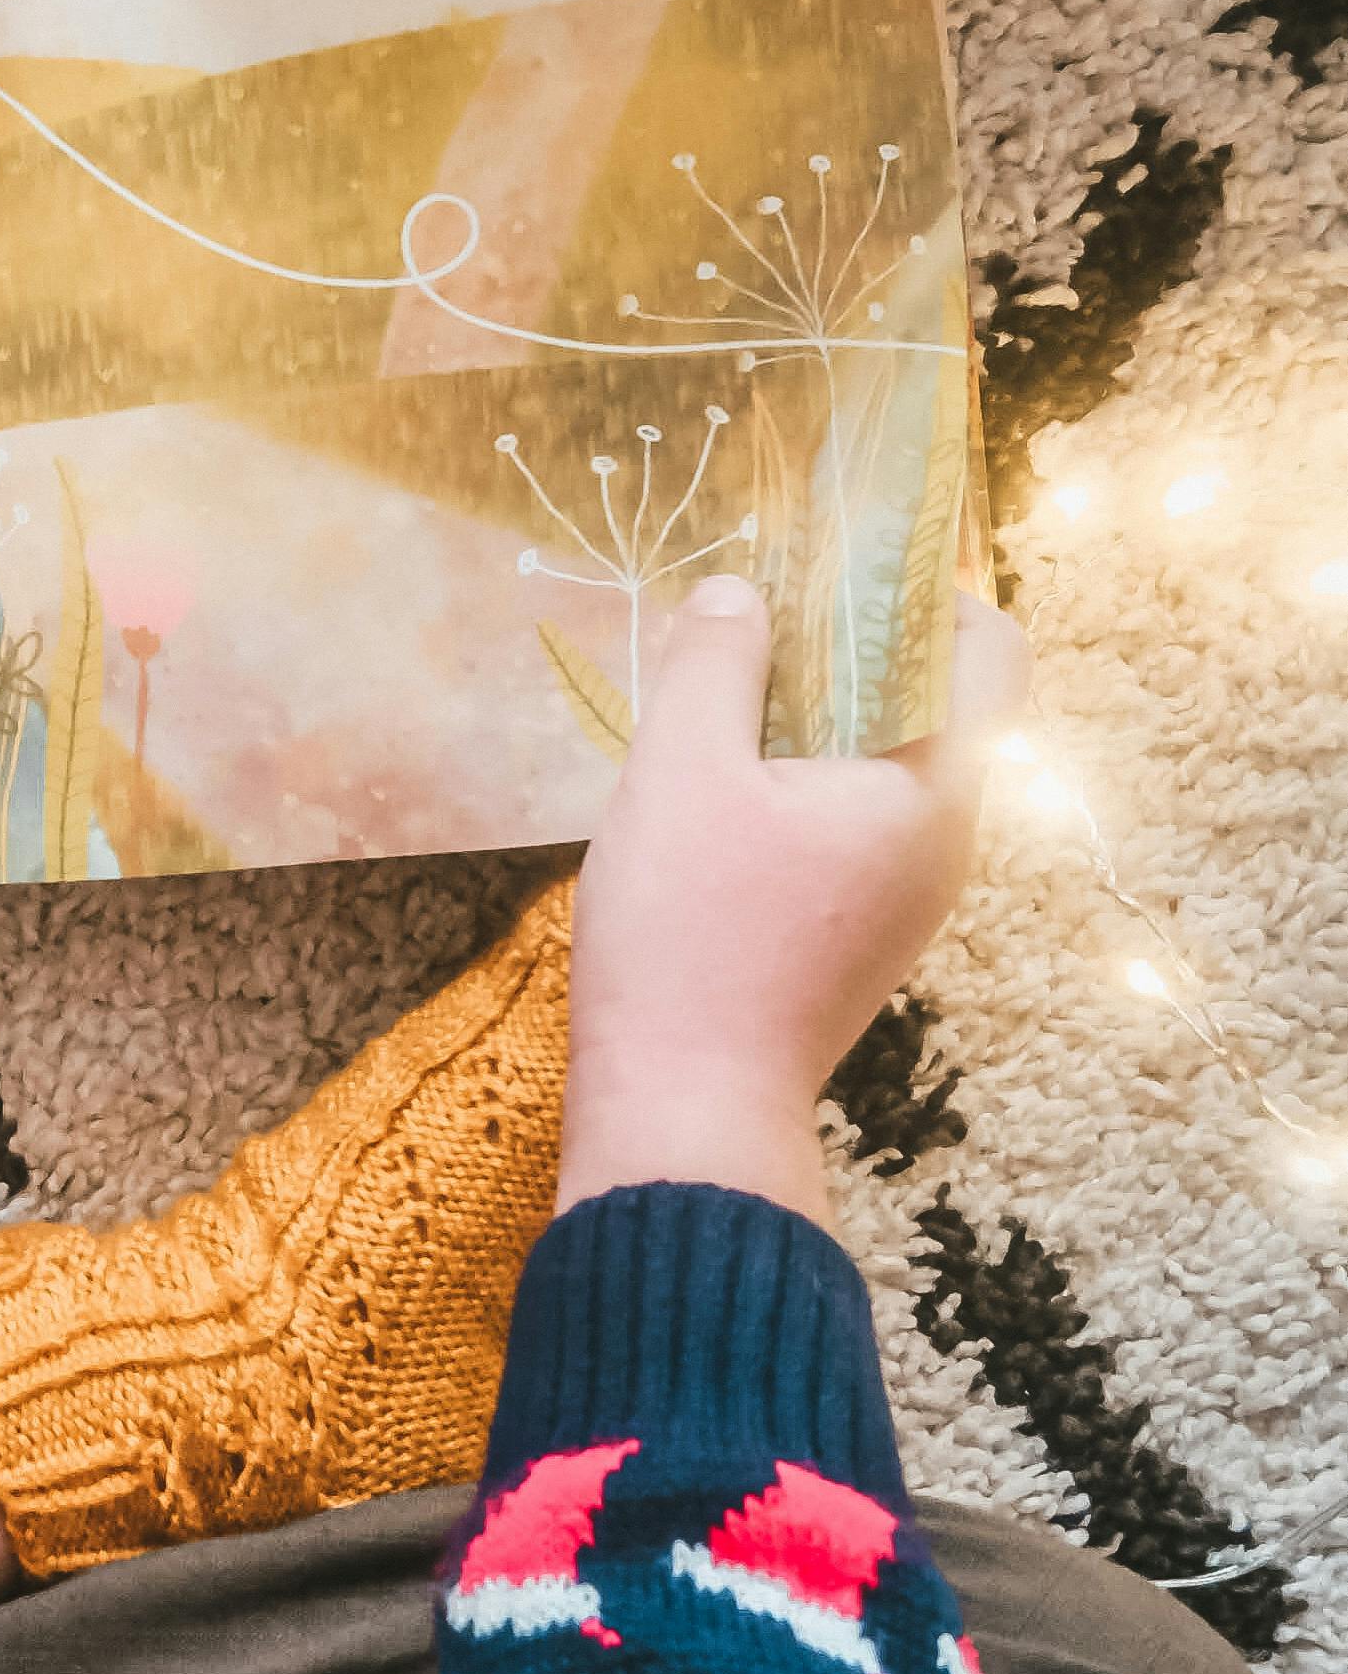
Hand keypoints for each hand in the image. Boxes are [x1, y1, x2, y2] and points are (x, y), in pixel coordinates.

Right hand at [558, 574, 1026, 1225]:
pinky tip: (720, 781)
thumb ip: (714, 664)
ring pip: (890, 765)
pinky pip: (857, 820)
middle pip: (939, 704)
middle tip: (761, 614)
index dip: (932, 587)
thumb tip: (738, 592)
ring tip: (727, 692)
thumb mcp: (680, 772)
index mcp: (932, 793)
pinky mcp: (858, 933)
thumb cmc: (690, 937)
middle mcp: (943, 844)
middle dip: (857, 643)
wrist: (683, 1112)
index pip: (992, 653)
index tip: (843, 561)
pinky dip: (808, 777)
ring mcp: (905, 898)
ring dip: (822, 714)